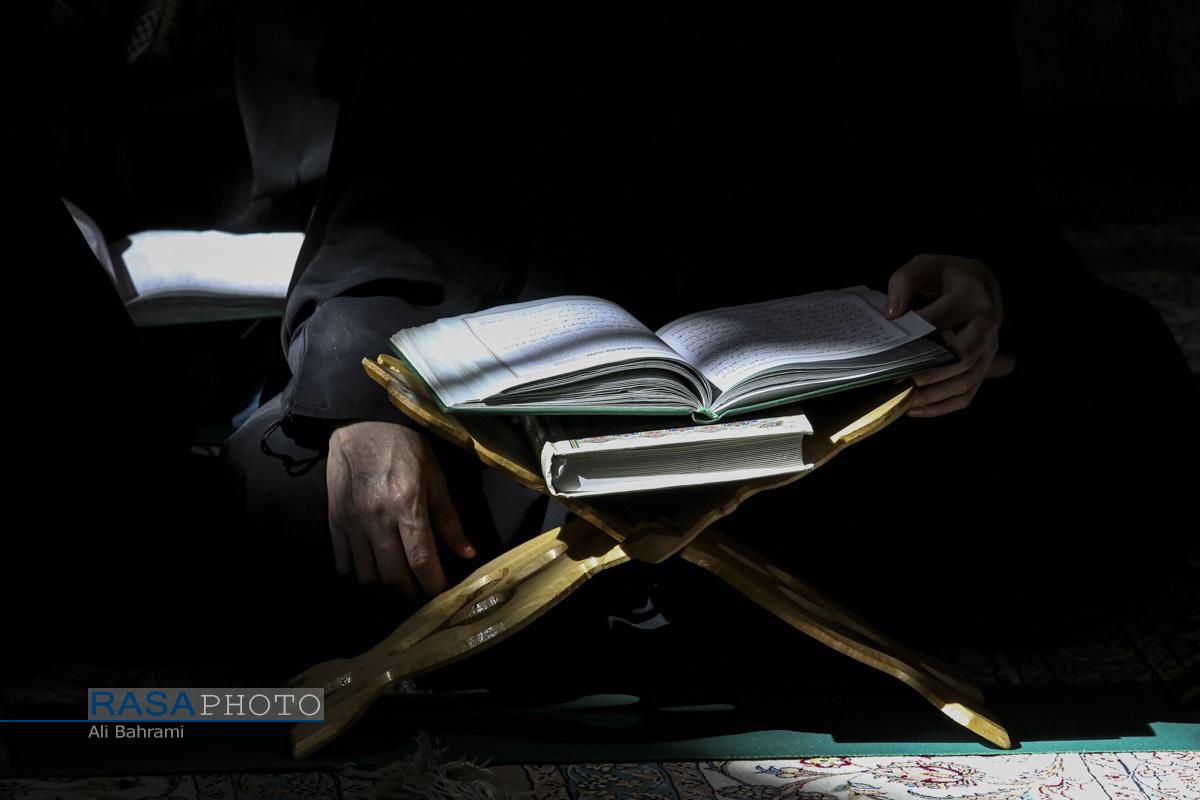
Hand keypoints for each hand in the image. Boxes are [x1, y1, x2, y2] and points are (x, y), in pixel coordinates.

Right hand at [326, 421, 474, 594]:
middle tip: (422, 589)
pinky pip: (344, 563)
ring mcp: (352, 522)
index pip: (421, 559)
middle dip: (412, 591)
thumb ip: (449, 519)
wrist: (359, 426)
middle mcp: (377, 518)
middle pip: (394, 575)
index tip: (442, 592)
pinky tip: (374, 564)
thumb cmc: (404, 448)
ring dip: (386, 584)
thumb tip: (467, 554)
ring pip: (367, 575)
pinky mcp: (335, 521)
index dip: (433, 583)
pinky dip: (360, 572)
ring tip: (399, 577)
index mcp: (407, 505)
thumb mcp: (435, 477)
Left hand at [884, 254, 1007, 416]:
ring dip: (931, 395)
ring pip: (965, 381)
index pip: (940, 321)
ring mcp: (989, 348)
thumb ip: (904, 281)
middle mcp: (986, 325)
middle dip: (927, 373)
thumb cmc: (946, 276)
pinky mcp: (984, 365)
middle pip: (961, 357)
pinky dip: (942, 406)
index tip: (886, 352)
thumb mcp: (924, 266)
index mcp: (970, 297)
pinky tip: (914, 409)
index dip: (912, 339)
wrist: (980, 283)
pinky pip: (967, 394)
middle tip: (895, 381)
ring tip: (901, 400)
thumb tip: (892, 315)